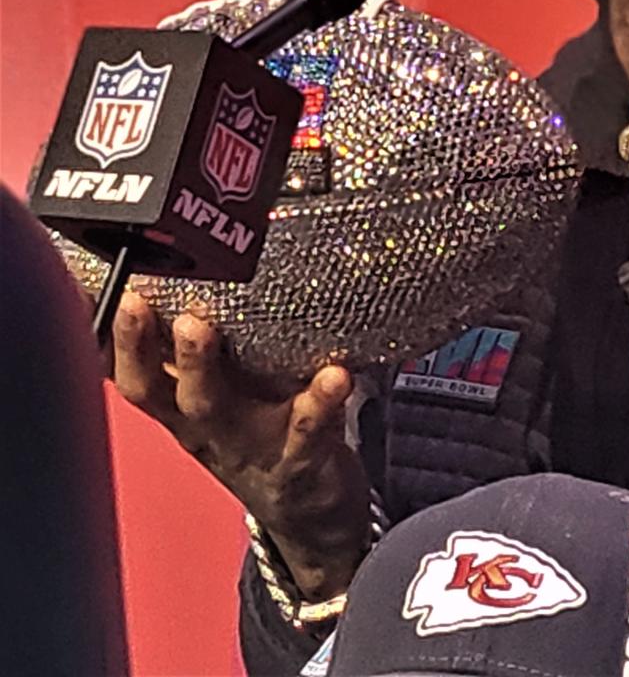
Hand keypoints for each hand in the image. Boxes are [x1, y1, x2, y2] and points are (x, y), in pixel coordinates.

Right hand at [112, 293, 370, 600]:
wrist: (312, 516)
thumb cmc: (261, 437)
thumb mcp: (220, 401)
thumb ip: (196, 356)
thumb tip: (169, 289)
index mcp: (185, 410)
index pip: (138, 376)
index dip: (120, 343)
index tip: (116, 297)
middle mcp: (209, 430)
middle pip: (167, 393)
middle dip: (150, 350)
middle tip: (144, 306)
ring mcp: (252, 447)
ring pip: (220, 412)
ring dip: (203, 371)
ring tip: (201, 329)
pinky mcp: (302, 460)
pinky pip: (307, 431)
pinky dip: (319, 403)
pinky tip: (334, 374)